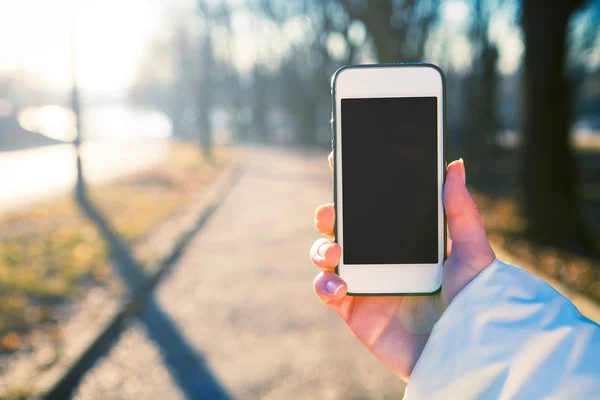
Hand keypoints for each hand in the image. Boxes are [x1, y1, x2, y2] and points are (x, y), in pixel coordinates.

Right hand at [310, 153, 494, 381]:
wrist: (467, 355)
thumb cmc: (476, 305)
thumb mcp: (473, 253)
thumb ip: (461, 211)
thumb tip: (455, 165)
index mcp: (404, 241)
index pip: (373, 208)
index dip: (354, 188)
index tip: (340, 163)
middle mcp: (380, 258)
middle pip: (343, 228)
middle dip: (330, 215)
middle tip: (331, 212)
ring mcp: (365, 283)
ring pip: (327, 255)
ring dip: (322, 248)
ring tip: (335, 252)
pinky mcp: (354, 310)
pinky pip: (326, 291)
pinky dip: (324, 284)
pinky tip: (339, 285)